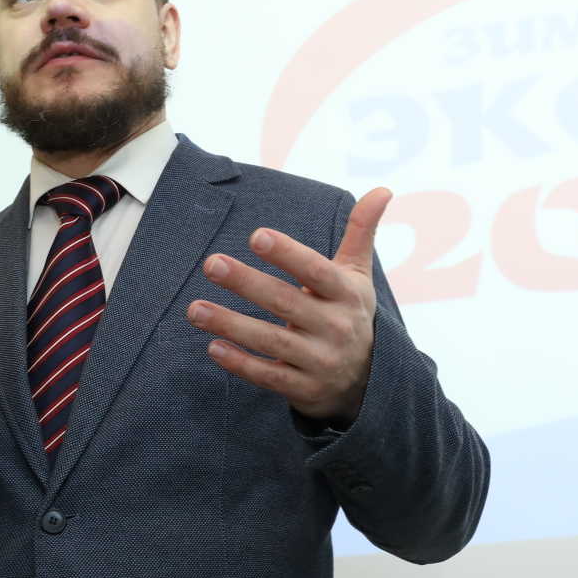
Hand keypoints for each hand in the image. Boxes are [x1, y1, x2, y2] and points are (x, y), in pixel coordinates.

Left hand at [187, 188, 391, 423]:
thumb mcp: (358, 276)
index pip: (316, 271)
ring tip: (195, 309)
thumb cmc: (351, 315)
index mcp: (346, 294)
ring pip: (271, 341)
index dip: (287, 254)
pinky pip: (268, 376)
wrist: (370, 382)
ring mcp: (320, 361)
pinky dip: (241, 364)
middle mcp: (335, 327)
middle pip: (285, 302)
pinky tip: (213, 347)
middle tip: (211, 263)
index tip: (256, 236)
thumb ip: (361, 232)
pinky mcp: (304, 389)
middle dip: (247, 282)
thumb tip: (383, 188)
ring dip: (231, 324)